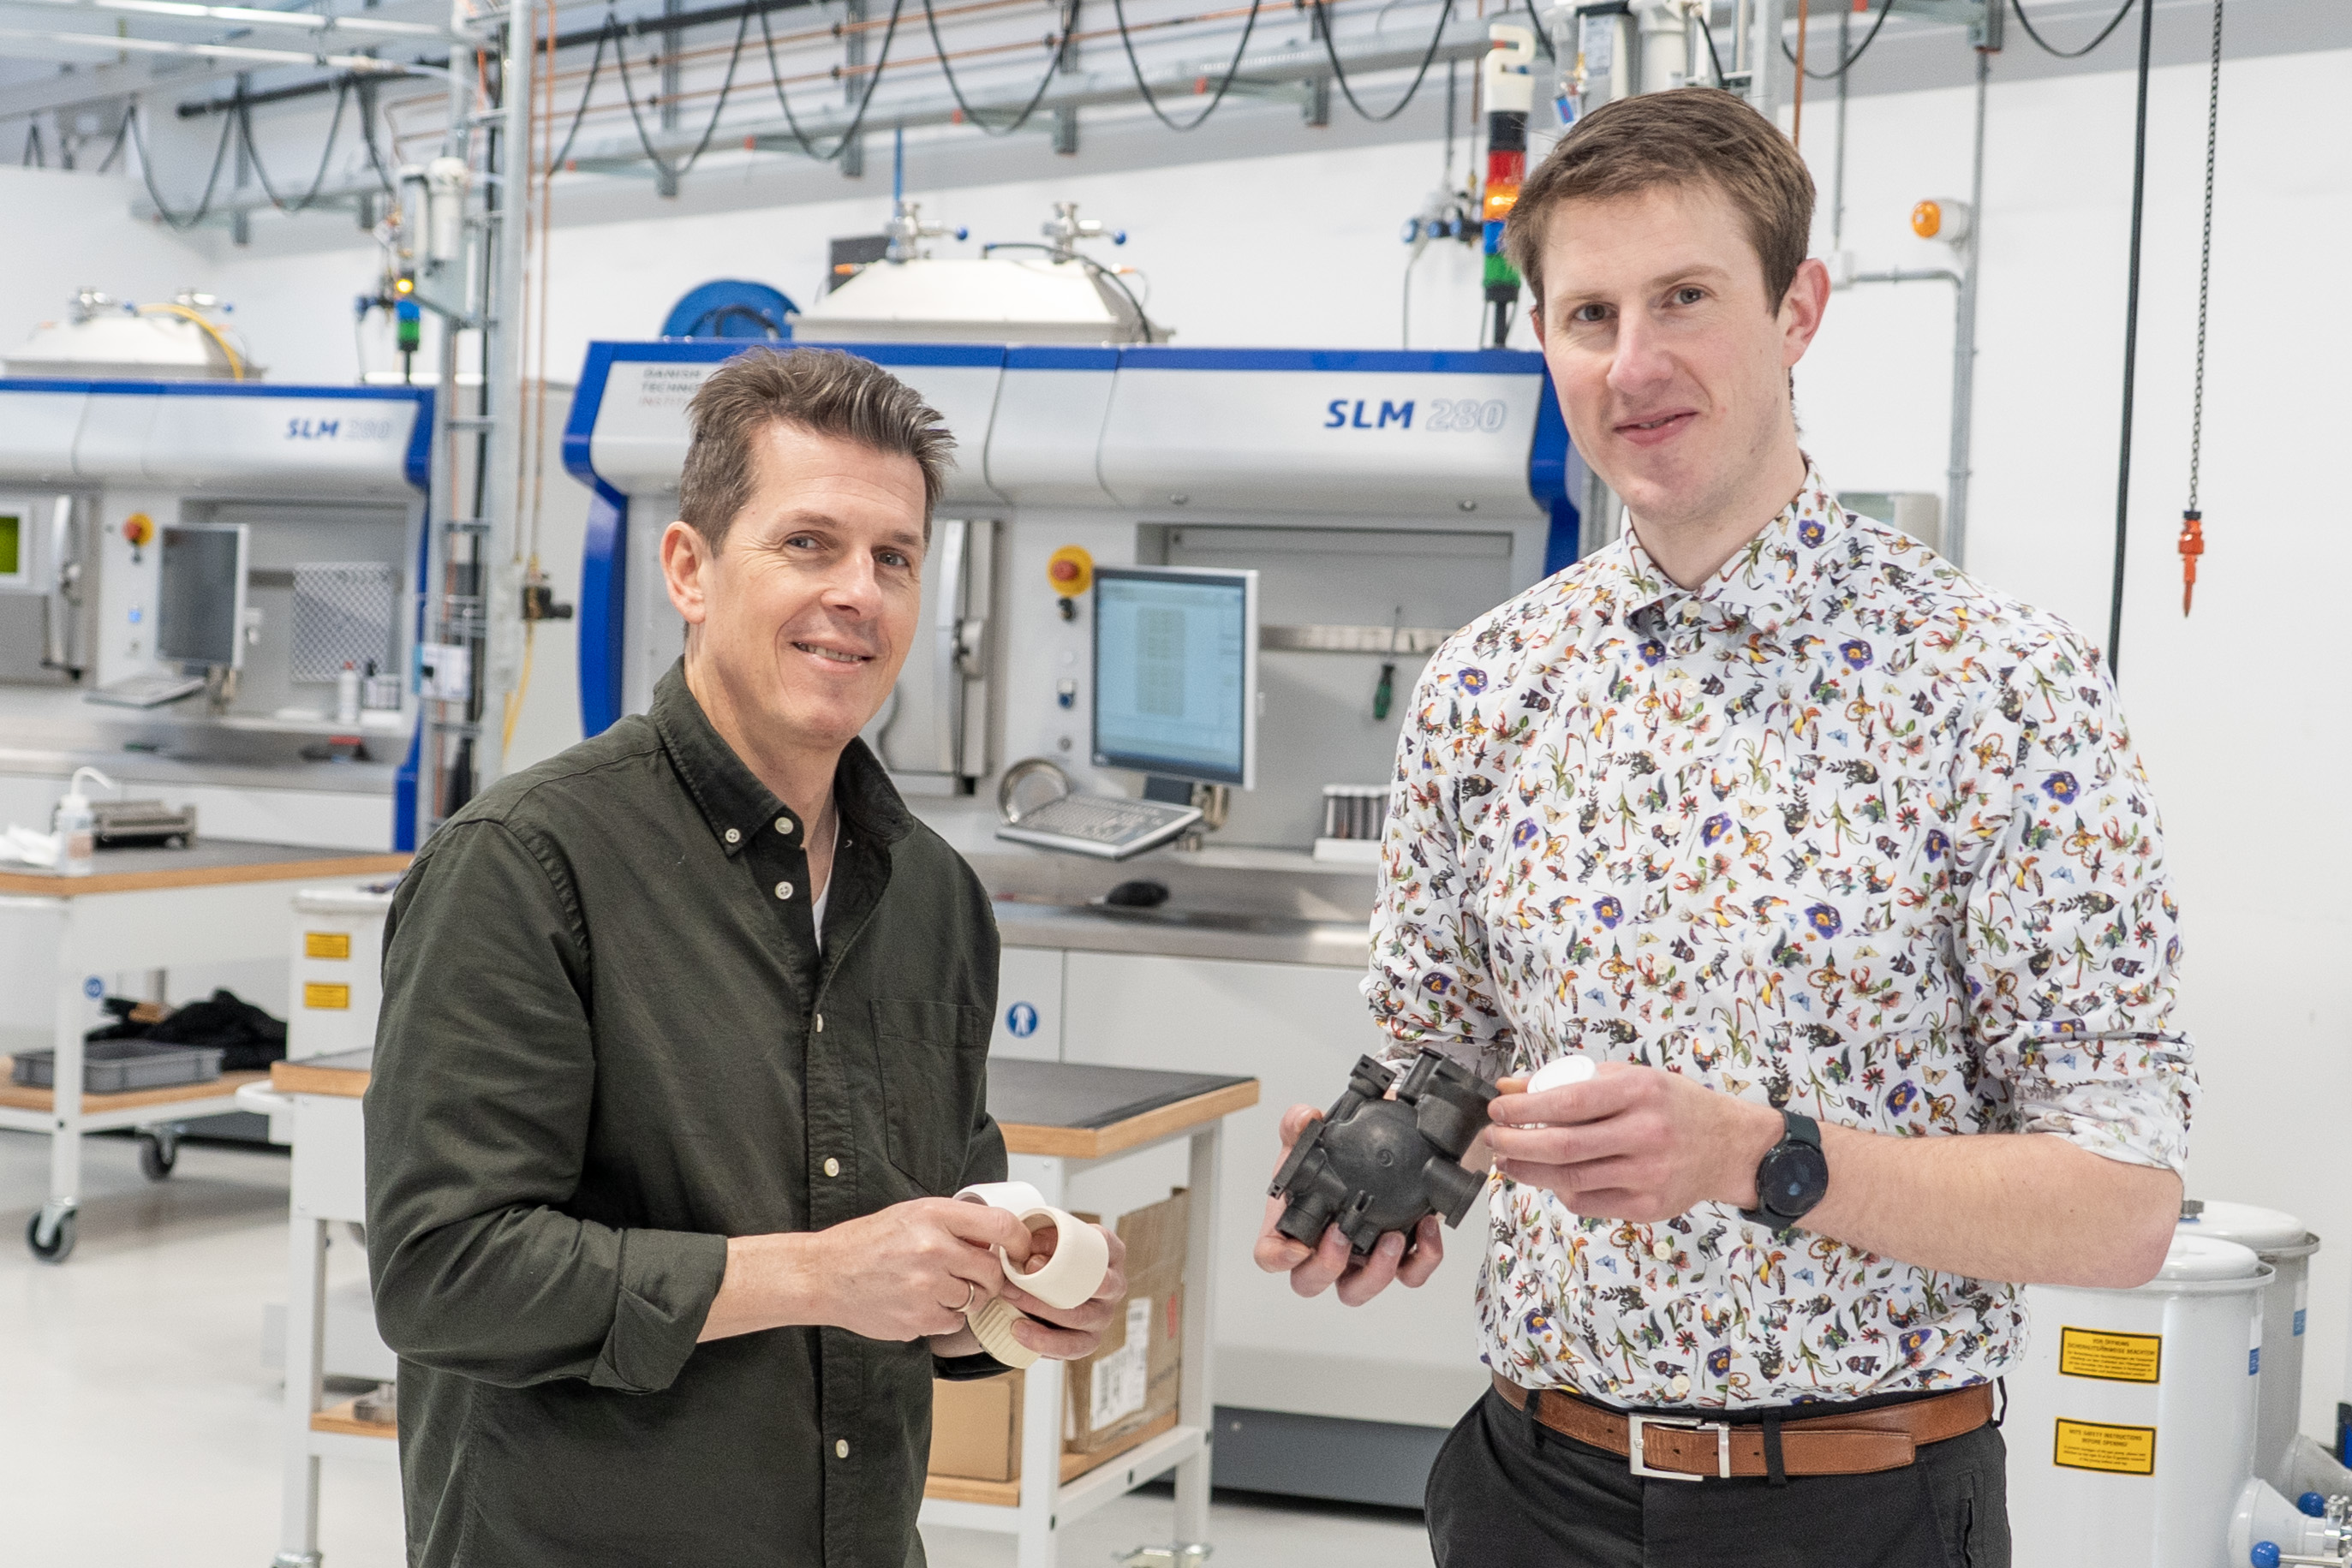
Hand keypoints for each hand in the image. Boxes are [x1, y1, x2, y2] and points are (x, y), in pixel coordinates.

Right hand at [701, 1197, 1033, 1343]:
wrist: (824, 1274)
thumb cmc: (867, 1242)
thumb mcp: (912, 1214)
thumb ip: (956, 1223)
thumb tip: (999, 1238)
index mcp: (935, 1216)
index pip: (1001, 1226)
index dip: (1019, 1242)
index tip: (1020, 1251)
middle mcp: (934, 1250)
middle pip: (993, 1272)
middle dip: (988, 1277)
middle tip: (968, 1274)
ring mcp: (926, 1287)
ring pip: (974, 1300)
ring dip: (963, 1298)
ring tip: (932, 1286)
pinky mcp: (918, 1319)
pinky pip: (953, 1322)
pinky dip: (943, 1316)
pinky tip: (918, 1302)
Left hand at [997, 1221, 1128, 1360]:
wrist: (1040, 1287)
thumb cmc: (1046, 1257)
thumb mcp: (1043, 1240)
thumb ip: (1038, 1241)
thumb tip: (1033, 1261)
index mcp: (1110, 1254)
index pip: (1108, 1247)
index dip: (1084, 1249)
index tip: (1045, 1252)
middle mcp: (1114, 1286)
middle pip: (1096, 1286)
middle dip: (1053, 1284)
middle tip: (1015, 1281)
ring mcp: (1103, 1316)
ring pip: (1079, 1318)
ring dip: (1041, 1311)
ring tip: (1011, 1303)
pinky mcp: (1089, 1340)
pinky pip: (1071, 1347)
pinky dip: (1043, 1341)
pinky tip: (1019, 1330)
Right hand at [1251, 1104, 1446, 1305]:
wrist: (1386, 1147)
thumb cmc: (1339, 1154)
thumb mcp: (1315, 1133)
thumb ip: (1301, 1122)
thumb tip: (1305, 1118)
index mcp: (1295, 1220)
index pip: (1271, 1254)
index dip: (1278, 1259)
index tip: (1297, 1247)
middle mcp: (1324, 1245)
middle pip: (1310, 1282)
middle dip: (1326, 1267)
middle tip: (1342, 1235)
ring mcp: (1361, 1255)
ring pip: (1358, 1290)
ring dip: (1375, 1272)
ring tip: (1393, 1237)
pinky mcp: (1401, 1256)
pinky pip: (1411, 1274)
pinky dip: (1424, 1257)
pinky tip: (1428, 1225)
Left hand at [1485, 1064, 1781, 1221]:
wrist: (1728, 1146)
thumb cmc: (1671, 1105)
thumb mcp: (1627, 1078)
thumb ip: (1568, 1079)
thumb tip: (1508, 1087)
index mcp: (1639, 1091)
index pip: (1568, 1102)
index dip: (1524, 1109)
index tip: (1497, 1109)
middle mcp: (1646, 1133)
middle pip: (1563, 1146)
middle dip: (1516, 1144)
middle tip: (1492, 1139)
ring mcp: (1648, 1175)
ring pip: (1571, 1179)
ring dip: (1529, 1172)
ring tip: (1508, 1160)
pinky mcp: (1648, 1207)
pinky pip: (1588, 1202)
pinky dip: (1560, 1190)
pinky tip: (1549, 1178)